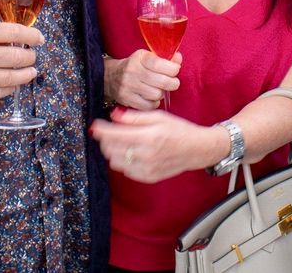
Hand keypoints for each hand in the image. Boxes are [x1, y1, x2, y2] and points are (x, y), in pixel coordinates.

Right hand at [0, 20, 41, 99]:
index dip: (31, 35)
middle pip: (14, 57)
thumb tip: (16, 39)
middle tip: (33, 56)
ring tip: (30, 71)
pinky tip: (14, 84)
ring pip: (8, 78)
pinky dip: (9, 89)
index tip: (39, 38)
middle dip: (29, 57)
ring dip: (25, 75)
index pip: (12, 33)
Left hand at [90, 107, 225, 182]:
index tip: (95, 125)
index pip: (115, 135)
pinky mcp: (147, 177)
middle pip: (112, 149)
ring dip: (112, 151)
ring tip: (118, 142)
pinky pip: (125, 170)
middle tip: (107, 132)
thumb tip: (113, 115)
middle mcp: (146, 155)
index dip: (101, 130)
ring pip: (115, 161)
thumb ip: (134, 117)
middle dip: (105, 140)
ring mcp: (146, 168)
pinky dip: (123, 160)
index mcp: (149, 136)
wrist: (196, 149)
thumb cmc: (178, 129)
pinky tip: (130, 152)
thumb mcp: (158, 116)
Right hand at [105, 50, 181, 109]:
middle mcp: (132, 72)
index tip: (175, 70)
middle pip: (162, 82)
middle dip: (172, 83)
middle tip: (173, 83)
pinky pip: (149, 106)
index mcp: (139, 58)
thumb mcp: (147, 57)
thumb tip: (178, 58)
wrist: (110, 76)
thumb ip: (165, 58)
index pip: (160, 64)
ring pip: (156, 95)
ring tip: (158, 89)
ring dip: (161, 93)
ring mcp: (128, 87)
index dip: (173, 69)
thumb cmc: (135, 66)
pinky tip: (151, 97)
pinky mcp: (126, 100)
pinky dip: (153, 103)